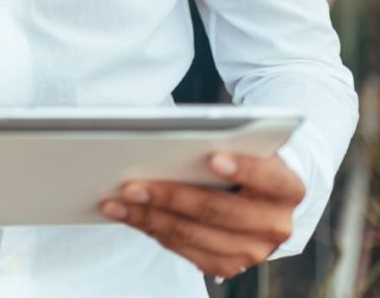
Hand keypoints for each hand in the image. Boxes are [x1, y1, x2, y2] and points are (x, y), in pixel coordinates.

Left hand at [101, 152, 304, 279]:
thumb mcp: (246, 141)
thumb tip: (171, 140)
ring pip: (195, 236)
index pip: (268, 176)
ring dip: (150, 219)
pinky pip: (188, 252)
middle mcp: (277, 224)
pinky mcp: (232, 265)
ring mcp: (255, 251)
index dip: (242, 168)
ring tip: (116, 202)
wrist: (266, 191)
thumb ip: (225, 140)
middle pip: (217, 211)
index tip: (212, 157)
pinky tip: (131, 217)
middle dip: (170, 197)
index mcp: (288, 186)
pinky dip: (156, 232)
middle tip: (130, 185)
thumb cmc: (247, 153)